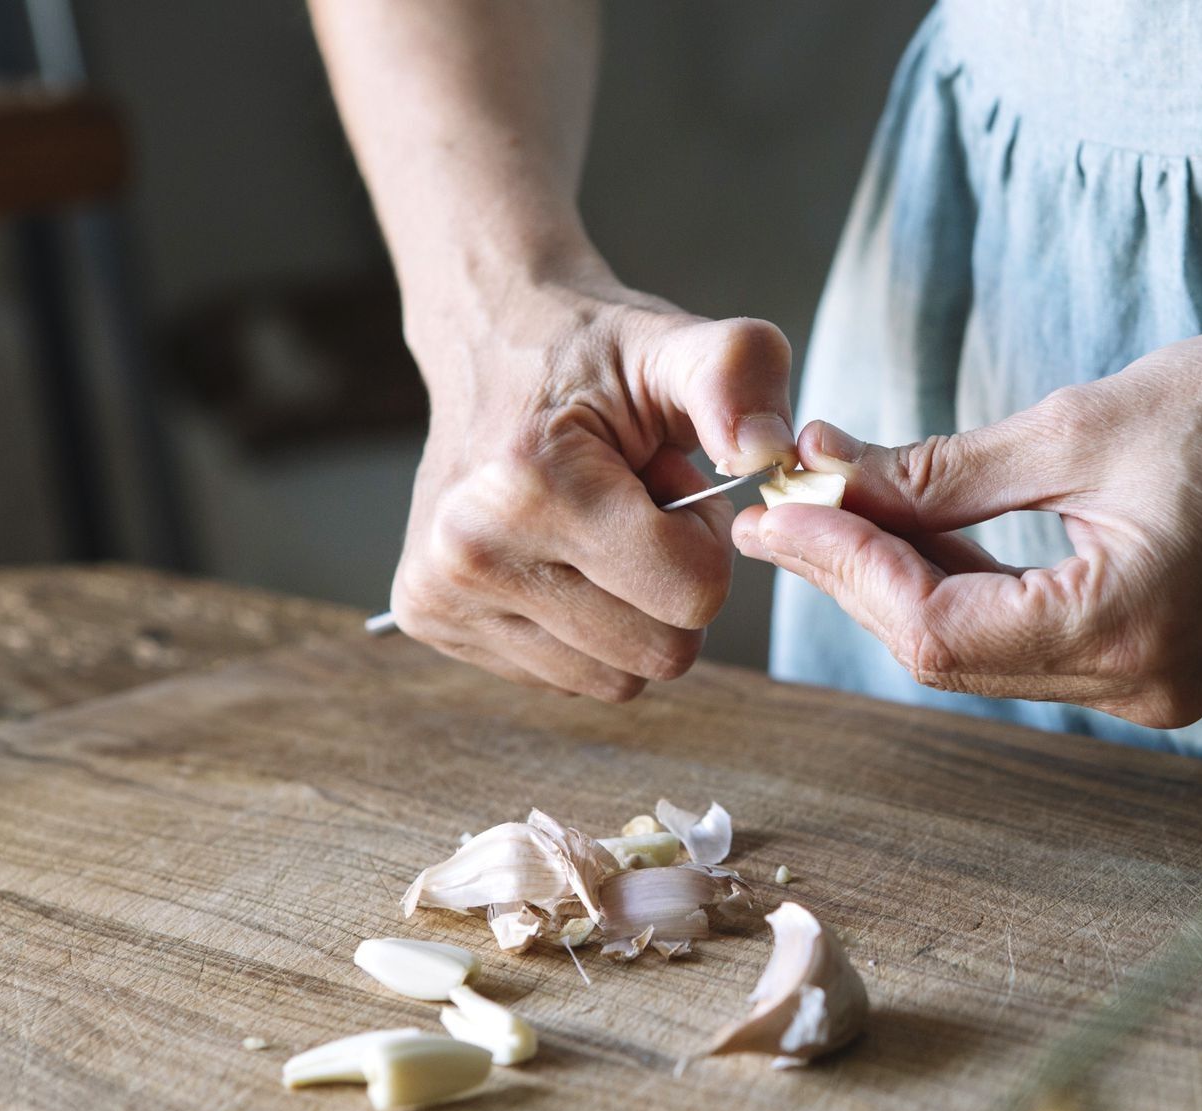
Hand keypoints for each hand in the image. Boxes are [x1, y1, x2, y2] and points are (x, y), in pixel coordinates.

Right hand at [390, 260, 796, 699]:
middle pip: (662, 651)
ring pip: (618, 679)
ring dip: (633, 610)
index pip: (694, 593)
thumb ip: (738, 380)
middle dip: (675, 583)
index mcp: (529, 486)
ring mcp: (442, 597)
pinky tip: (562, 554)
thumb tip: (769, 452)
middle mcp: (468, 554)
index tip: (669, 481)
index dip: (706, 538)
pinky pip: (569, 678)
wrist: (488, 340)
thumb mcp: (678, 344)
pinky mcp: (431, 622)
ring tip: (599, 526)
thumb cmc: (594, 353)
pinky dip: (588, 628)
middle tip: (637, 506)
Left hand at [732, 296, 1201, 727]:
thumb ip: (943, 473)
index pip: (934, 630)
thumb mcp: (1079, 425)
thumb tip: (829, 480)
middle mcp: (1140, 685)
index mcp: (1127, 629)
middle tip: (788, 498)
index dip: (843, 569)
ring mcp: (1153, 685)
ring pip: (980, 651)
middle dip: (858, 573)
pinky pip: (1028, 641)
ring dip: (902, 579)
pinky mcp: (1157, 663)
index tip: (777, 507)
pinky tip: (914, 529)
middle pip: (947, 652)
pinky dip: (965, 586)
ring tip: (834, 500)